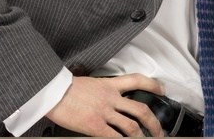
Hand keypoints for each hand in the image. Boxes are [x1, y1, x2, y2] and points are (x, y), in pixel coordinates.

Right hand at [45, 73, 165, 136]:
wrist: (52, 91)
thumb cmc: (65, 88)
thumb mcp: (90, 83)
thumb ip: (103, 91)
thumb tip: (110, 100)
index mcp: (110, 85)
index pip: (137, 80)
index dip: (153, 85)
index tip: (161, 90)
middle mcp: (111, 98)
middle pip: (140, 109)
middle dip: (153, 122)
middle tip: (159, 130)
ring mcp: (104, 112)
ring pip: (131, 126)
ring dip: (141, 136)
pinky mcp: (95, 125)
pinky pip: (114, 137)